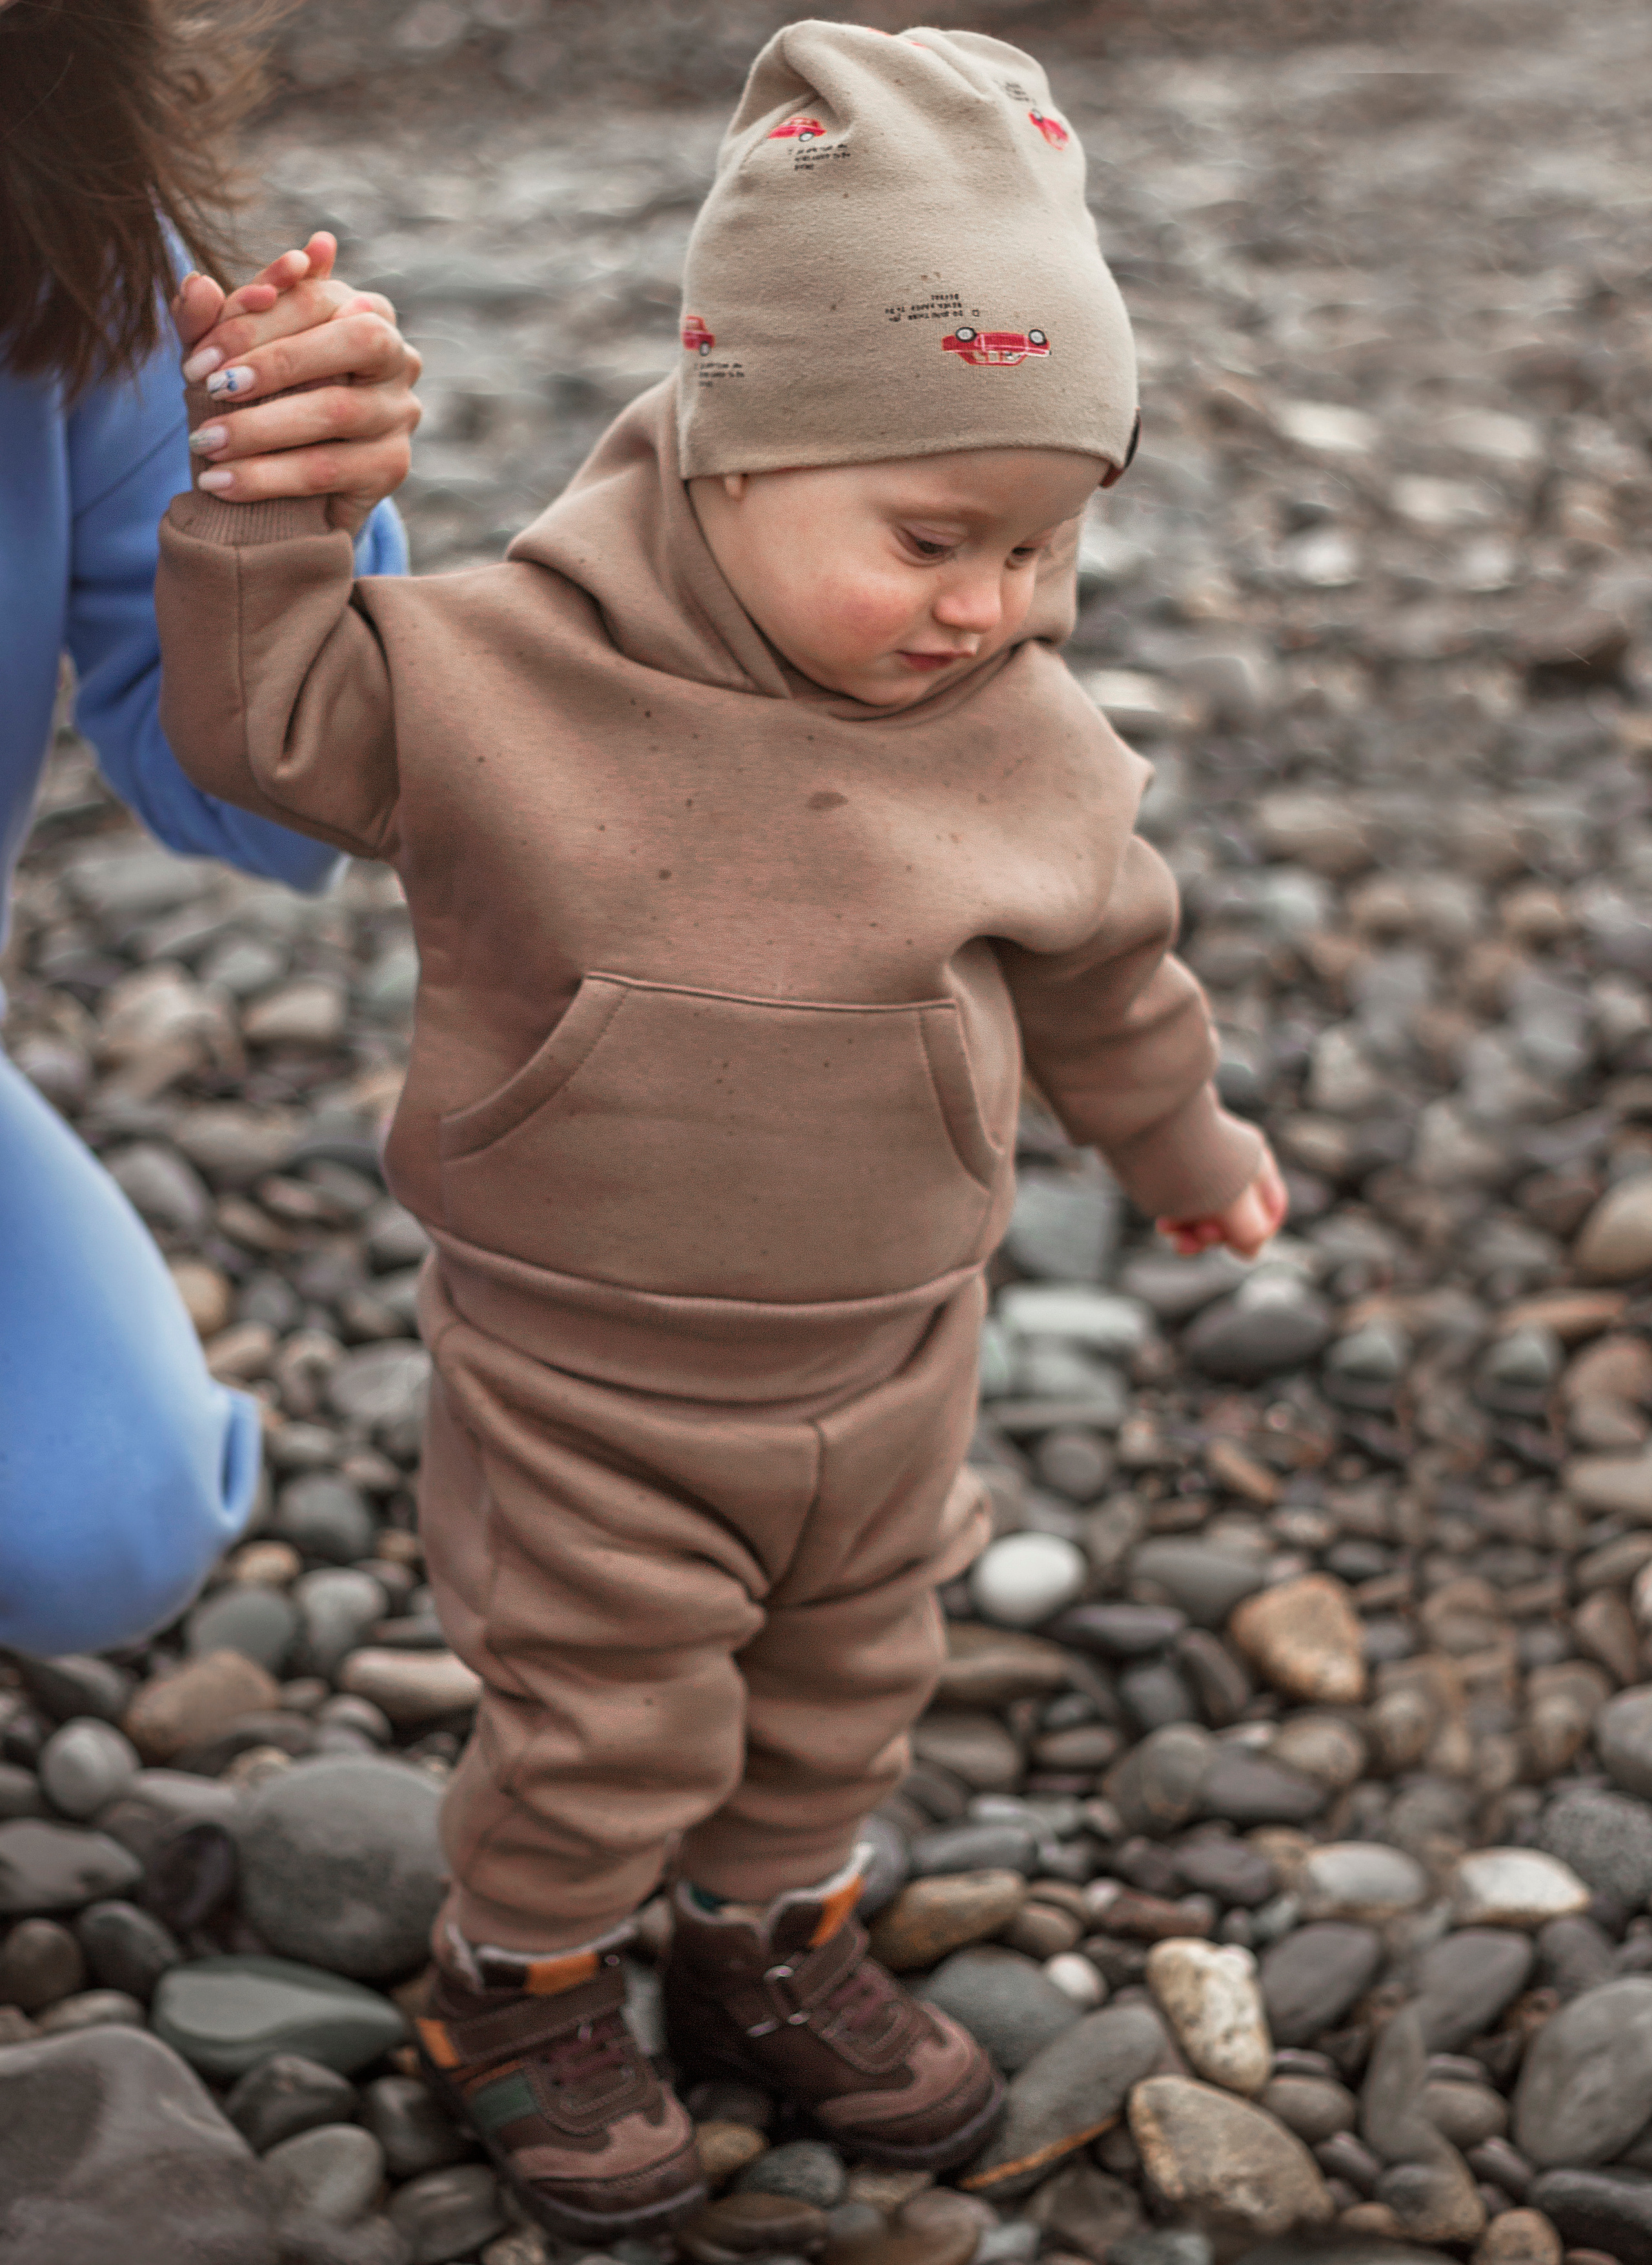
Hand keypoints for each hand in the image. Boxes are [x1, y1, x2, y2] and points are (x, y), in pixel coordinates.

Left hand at [170, 232, 422, 534]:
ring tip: (206, 442)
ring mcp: (400, 413)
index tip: (198, 358)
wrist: (287, 487)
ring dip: (260, 427)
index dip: (255, 322)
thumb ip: (211, 319)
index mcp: (363, 309)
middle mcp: (397, 356)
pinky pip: (327, 470)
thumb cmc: (259, 398)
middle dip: (276, 363)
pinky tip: (220, 483)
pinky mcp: (392, 467)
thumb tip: (198, 284)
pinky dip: (266, 477)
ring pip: (336, 410)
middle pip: (353, 340)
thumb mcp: (231, 354)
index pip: (316, 297)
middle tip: (211, 388)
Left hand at [1156, 1141, 1288, 1259]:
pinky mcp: (1175, 1170)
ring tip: (1172, 1231)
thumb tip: (1250, 1253)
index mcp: (1257, 1167)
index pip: (1270, 1212)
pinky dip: (1177, 1219)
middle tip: (1197, 1235)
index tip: (1234, 1242)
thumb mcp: (1234, 1203)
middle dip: (1216, 1235)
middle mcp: (1233, 1166)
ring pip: (1205, 1213)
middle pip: (1235, 1217)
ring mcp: (1204, 1167)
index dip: (1255, 1235)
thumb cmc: (1196, 1160)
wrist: (1148, 1118)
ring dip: (1192, 1232)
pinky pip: (1182, 1204)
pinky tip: (1165, 1225)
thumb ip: (1250, 1232)